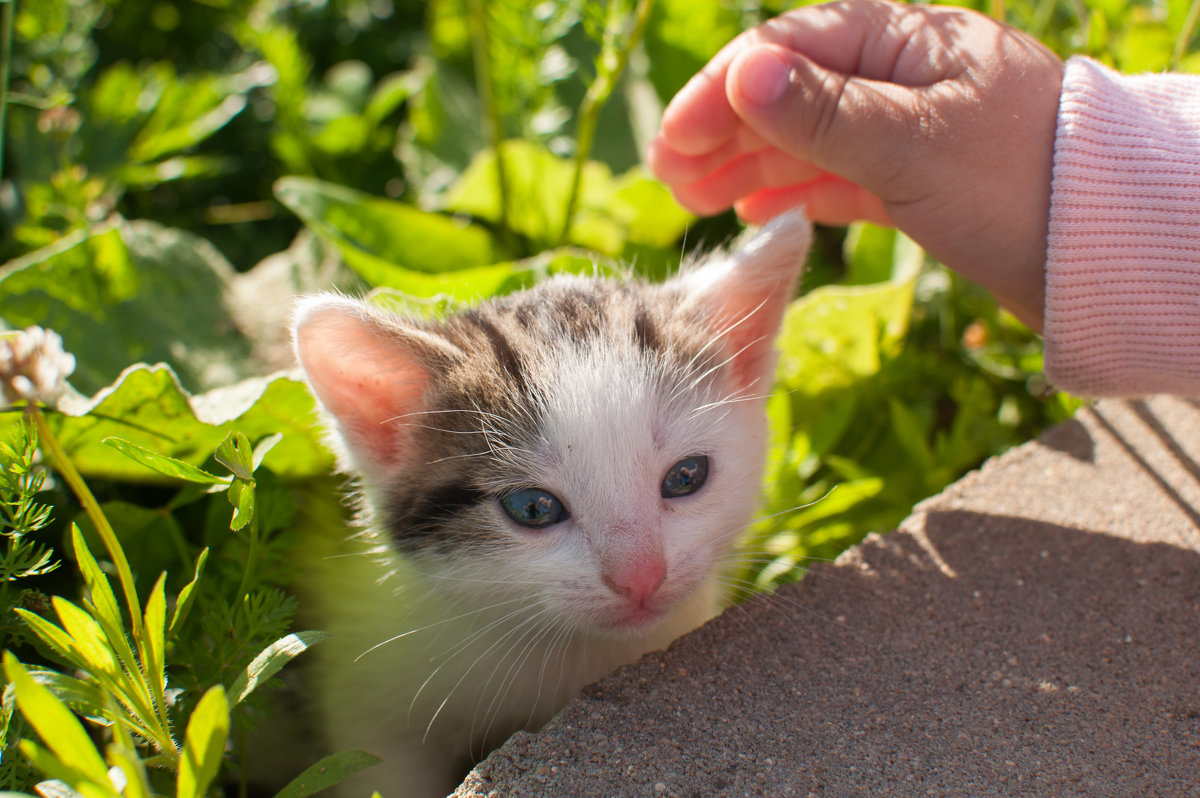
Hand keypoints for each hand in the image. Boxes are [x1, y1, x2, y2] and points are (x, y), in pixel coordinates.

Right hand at [647, 0, 1063, 329]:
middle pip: (790, 93)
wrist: (1107, 252)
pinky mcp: (919, 182)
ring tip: (696, 202)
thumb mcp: (912, 145)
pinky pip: (839, 177)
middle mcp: (901, 78)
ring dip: (749, 166)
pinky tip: (756, 211)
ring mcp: (909, 131)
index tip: (674, 144)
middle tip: (669, 180)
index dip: (722, 94)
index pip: (788, 51)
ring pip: (808, 139)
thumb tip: (742, 71)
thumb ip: (823, 112)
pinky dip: (794, 191)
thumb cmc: (1019, 186)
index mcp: (904, 42)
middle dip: (725, 132)